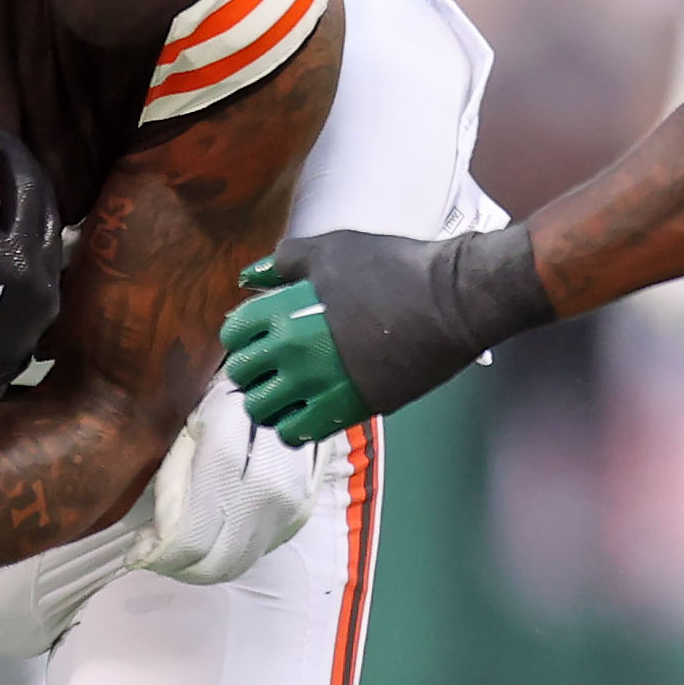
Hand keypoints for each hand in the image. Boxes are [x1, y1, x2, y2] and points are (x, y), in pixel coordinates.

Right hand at [0, 118, 63, 437]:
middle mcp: (22, 267)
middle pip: (26, 181)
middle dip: (5, 145)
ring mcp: (43, 284)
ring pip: (48, 207)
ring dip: (27, 175)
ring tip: (3, 155)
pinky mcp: (50, 300)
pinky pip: (51, 240)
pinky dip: (35, 211)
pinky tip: (16, 202)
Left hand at [133, 378, 325, 582]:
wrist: (282, 382)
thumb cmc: (222, 395)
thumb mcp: (184, 429)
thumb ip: (170, 487)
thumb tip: (156, 542)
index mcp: (230, 455)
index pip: (191, 539)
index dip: (158, 556)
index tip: (136, 552)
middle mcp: (270, 485)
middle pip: (218, 561)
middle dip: (179, 568)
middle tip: (154, 555)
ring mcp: (293, 501)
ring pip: (240, 562)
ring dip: (204, 565)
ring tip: (178, 548)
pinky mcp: (303, 509)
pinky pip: (259, 550)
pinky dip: (231, 552)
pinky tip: (211, 536)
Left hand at [219, 224, 554, 444]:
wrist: (449, 302)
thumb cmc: (393, 268)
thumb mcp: (334, 250)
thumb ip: (286, 262)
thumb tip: (249, 277)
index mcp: (285, 310)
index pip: (234, 334)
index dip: (242, 334)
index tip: (259, 335)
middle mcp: (293, 352)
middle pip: (242, 375)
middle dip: (252, 369)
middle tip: (272, 365)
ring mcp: (319, 385)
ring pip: (263, 411)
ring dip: (268, 402)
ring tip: (287, 392)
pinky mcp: (347, 410)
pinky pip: (297, 434)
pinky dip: (294, 425)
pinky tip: (307, 410)